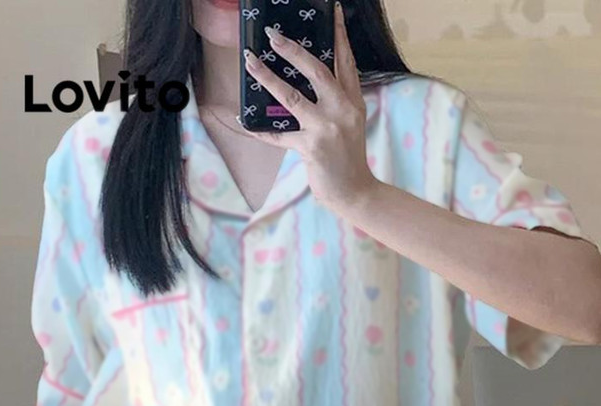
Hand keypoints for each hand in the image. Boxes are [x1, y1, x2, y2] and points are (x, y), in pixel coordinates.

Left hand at [241, 1, 377, 214]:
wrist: (356, 192)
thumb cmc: (348, 159)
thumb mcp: (349, 125)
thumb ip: (335, 104)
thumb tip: (304, 86)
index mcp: (353, 101)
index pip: (346, 62)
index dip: (339, 35)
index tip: (333, 12)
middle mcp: (342, 110)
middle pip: (317, 71)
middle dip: (294, 50)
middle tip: (274, 35)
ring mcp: (327, 128)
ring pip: (292, 96)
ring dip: (268, 77)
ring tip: (251, 62)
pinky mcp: (311, 147)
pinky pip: (279, 135)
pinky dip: (260, 131)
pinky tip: (244, 122)